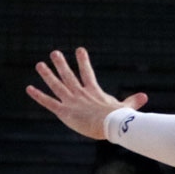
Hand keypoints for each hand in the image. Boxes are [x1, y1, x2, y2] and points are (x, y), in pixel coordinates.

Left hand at [26, 47, 148, 140]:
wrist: (110, 124)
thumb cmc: (119, 118)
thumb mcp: (125, 108)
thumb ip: (132, 101)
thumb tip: (144, 96)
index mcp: (94, 92)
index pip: (87, 73)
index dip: (83, 61)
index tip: (80, 49)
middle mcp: (80, 94)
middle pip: (68, 76)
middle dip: (61, 64)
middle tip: (54, 53)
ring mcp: (71, 101)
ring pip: (57, 85)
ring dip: (47, 75)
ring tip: (40, 64)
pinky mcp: (64, 112)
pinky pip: (49, 102)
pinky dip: (39, 95)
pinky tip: (29, 88)